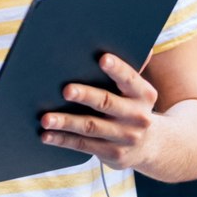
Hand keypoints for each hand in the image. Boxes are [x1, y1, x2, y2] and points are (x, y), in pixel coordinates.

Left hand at [39, 53, 157, 169]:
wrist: (151, 145)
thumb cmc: (132, 106)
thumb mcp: (138, 90)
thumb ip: (127, 70)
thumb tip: (122, 42)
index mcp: (144, 94)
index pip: (130, 78)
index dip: (117, 69)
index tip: (102, 59)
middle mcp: (138, 116)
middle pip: (107, 103)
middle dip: (86, 95)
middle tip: (66, 90)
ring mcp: (125, 137)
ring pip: (90, 127)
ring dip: (66, 122)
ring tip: (45, 118)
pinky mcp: (112, 153)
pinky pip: (83, 145)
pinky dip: (63, 140)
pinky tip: (46, 135)